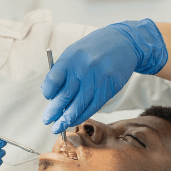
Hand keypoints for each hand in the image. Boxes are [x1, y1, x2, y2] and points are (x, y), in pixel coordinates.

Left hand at [41, 19, 168, 133]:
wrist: (123, 42)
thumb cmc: (94, 49)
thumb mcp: (75, 52)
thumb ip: (62, 71)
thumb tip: (50, 95)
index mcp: (71, 58)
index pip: (53, 80)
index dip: (48, 92)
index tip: (48, 98)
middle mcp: (83, 69)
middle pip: (64, 96)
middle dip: (53, 112)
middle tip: (47, 120)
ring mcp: (97, 80)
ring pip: (78, 106)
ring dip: (66, 119)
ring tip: (58, 127)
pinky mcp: (108, 89)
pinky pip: (92, 107)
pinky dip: (81, 116)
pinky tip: (74, 121)